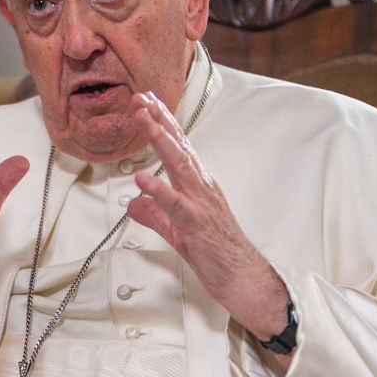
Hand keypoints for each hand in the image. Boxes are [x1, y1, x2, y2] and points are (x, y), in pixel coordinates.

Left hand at [125, 91, 290, 346]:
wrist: (244, 278)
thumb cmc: (217, 254)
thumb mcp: (177, 232)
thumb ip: (155, 214)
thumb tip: (133, 202)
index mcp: (198, 186)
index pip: (178, 148)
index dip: (162, 124)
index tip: (146, 102)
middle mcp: (201, 188)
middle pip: (178, 147)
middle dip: (159, 121)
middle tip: (141, 98)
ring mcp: (200, 203)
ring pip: (179, 165)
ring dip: (160, 140)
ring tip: (142, 120)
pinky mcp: (197, 224)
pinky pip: (176, 204)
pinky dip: (159, 189)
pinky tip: (143, 177)